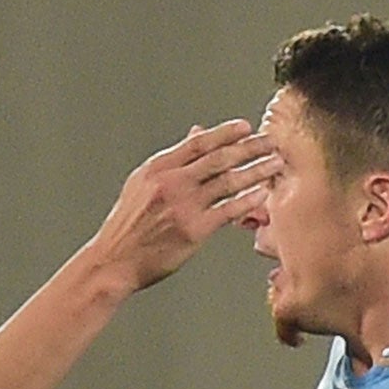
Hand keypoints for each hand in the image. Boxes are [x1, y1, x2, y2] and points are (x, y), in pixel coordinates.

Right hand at [87, 119, 273, 291]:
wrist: (113, 261)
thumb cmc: (127, 226)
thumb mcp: (141, 184)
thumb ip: (172, 161)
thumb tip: (196, 134)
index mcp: (158, 168)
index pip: (199, 142)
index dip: (226, 132)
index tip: (246, 127)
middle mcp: (171, 183)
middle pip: (219, 157)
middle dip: (250, 147)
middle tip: (270, 142)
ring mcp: (183, 206)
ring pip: (229, 182)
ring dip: (256, 171)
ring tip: (275, 164)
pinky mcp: (194, 230)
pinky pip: (228, 211)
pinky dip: (248, 201)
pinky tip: (262, 194)